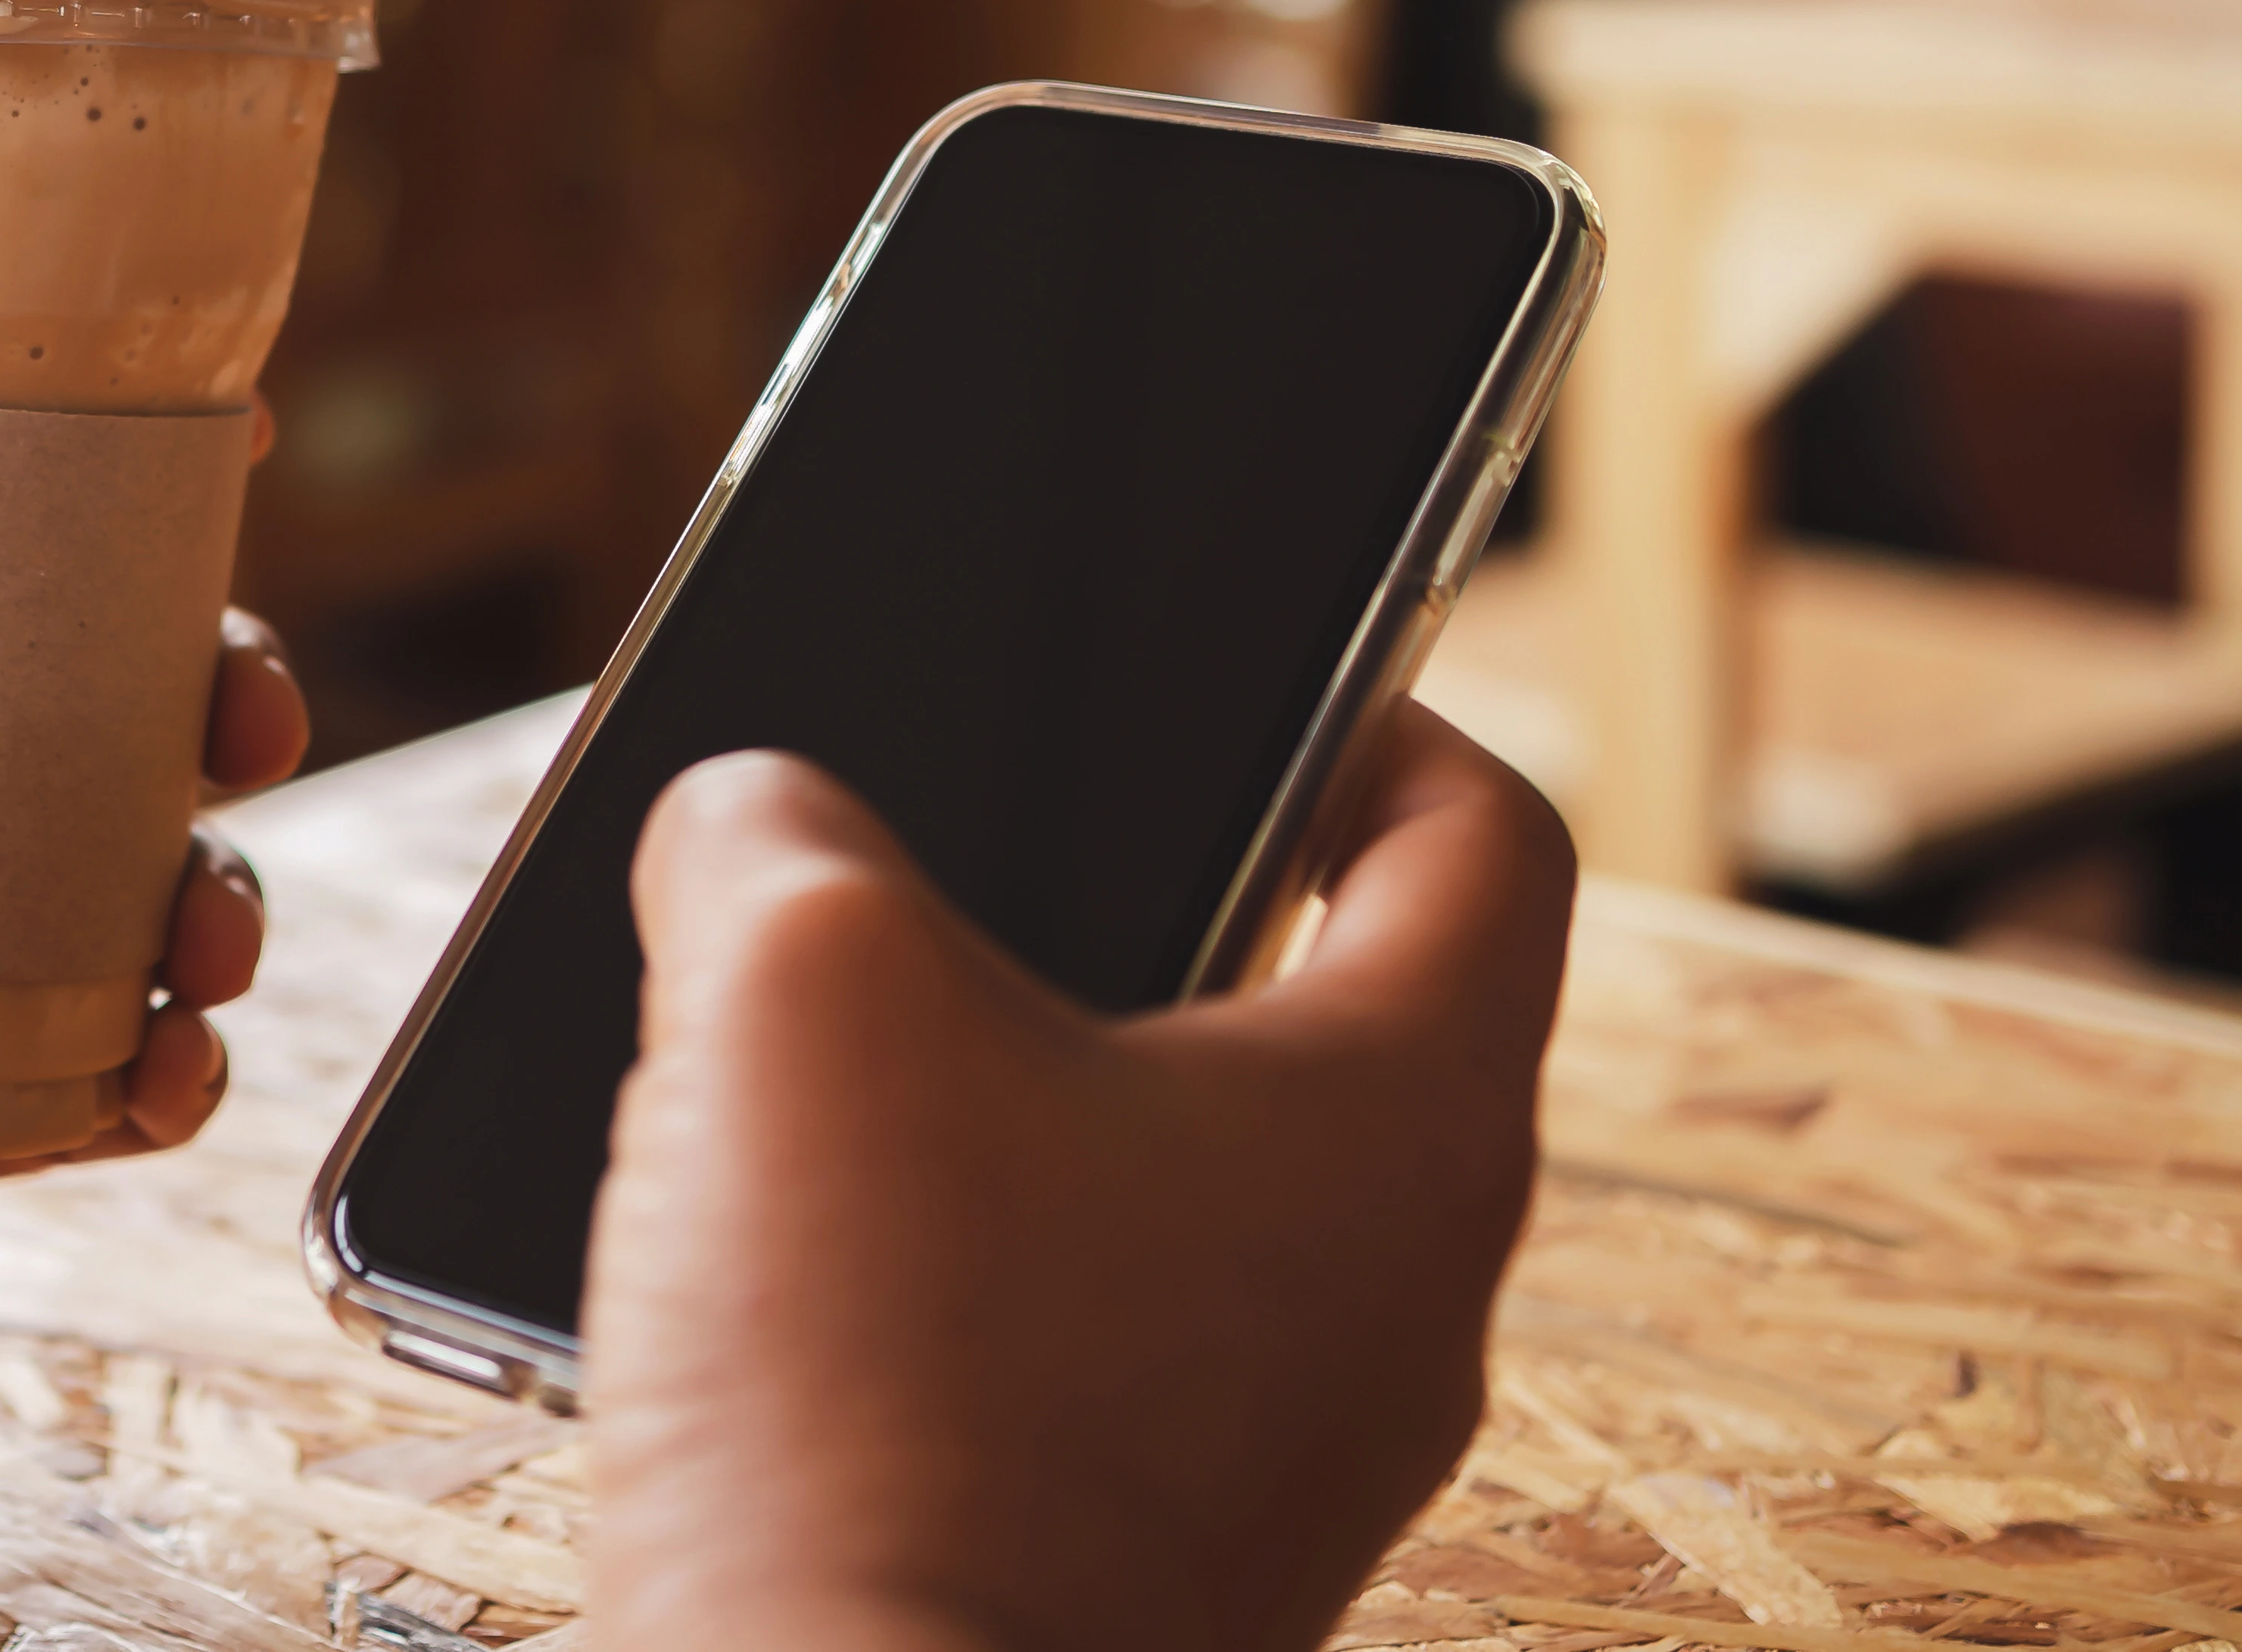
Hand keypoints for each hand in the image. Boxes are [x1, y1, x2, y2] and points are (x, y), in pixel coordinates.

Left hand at [0, 326, 308, 1419]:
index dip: (105, 487)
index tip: (224, 441)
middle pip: (83, 716)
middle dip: (210, 700)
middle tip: (244, 715)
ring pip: (108, 902)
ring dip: (212, 898)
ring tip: (211, 930)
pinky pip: (54, 1097)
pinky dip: (144, 1084)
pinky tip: (160, 1076)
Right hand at [578, 708, 1574, 1651]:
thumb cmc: (879, 1381)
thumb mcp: (788, 980)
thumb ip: (774, 828)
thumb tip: (756, 825)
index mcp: (1406, 1118)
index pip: (1485, 830)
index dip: (1367, 704)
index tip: (1233, 680)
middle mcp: (1396, 1296)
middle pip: (1305, 1008)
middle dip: (1111, 911)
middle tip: (946, 858)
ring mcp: (1282, 1455)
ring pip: (1170, 1190)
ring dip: (1001, 1103)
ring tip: (815, 1054)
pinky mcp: (1145, 1560)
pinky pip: (1083, 1347)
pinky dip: (956, 1272)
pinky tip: (785, 1250)